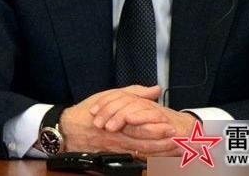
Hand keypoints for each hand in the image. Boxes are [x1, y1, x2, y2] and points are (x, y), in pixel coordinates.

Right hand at [60, 85, 177, 157]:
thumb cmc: (89, 112)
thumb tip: (154, 89)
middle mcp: (119, 137)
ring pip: (141, 153)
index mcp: (119, 120)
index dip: (158, 127)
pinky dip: (147, 160)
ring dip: (159, 153)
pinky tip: (158, 159)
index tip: (172, 126)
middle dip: (163, 144)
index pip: (142, 125)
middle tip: (180, 142)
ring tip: (175, 151)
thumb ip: (134, 92)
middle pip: (145, 143)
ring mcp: (117, 150)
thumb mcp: (110, 96)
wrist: (68, 130)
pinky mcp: (113, 157)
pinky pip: (133, 160)